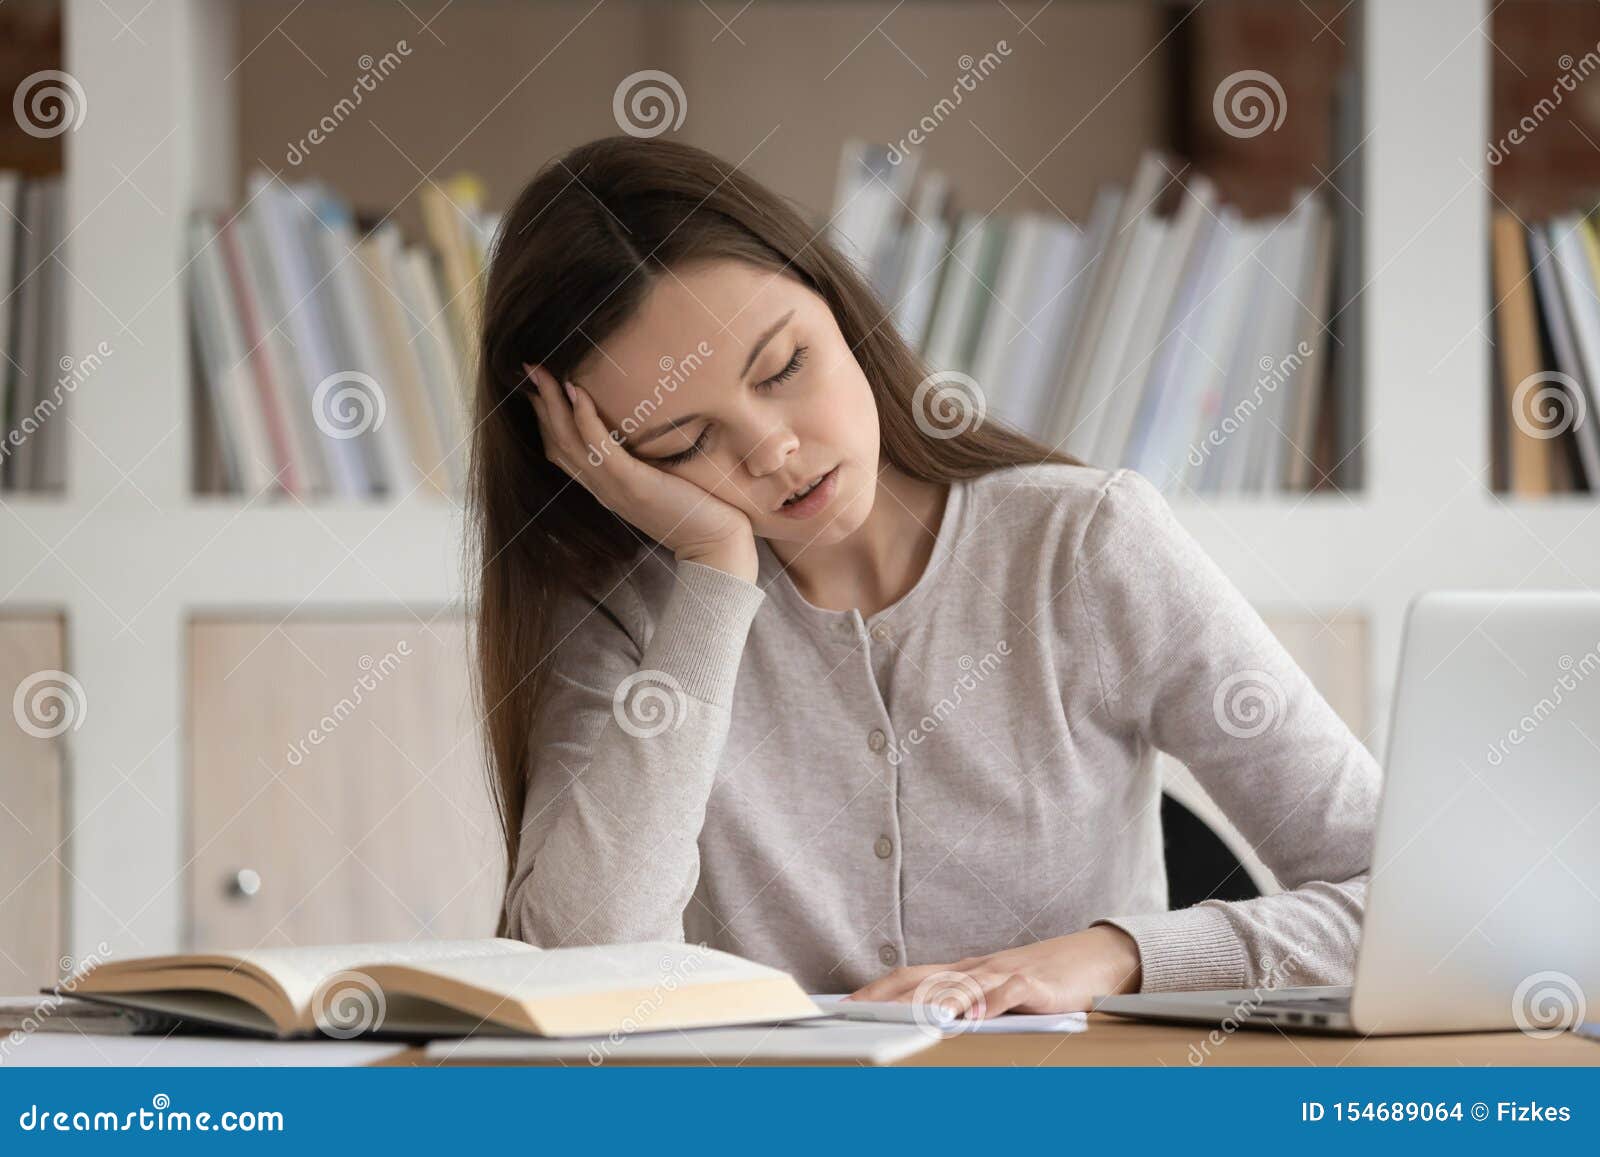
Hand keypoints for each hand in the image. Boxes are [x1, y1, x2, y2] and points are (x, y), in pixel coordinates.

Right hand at [524, 363, 755, 578]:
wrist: (714, 545)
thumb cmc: (695, 511)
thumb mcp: (659, 482)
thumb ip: (642, 463)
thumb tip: (641, 432)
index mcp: (605, 487)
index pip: (562, 451)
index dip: (546, 418)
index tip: (537, 387)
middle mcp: (602, 488)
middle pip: (557, 442)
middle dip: (541, 404)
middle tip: (528, 368)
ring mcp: (613, 488)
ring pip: (570, 442)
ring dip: (553, 405)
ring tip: (542, 373)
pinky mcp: (632, 485)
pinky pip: (599, 449)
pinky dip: (585, 420)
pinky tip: (577, 394)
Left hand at [841, 926, 1142, 1018]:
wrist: (1092, 958)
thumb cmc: (1040, 979)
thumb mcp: (994, 992)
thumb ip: (964, 1005)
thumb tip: (924, 1024)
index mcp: (962, 972)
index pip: (909, 976)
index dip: (877, 990)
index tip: (846, 1005)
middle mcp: (975, 969)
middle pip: (924, 978)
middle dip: (889, 997)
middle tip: (858, 1013)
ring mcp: (1002, 972)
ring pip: (960, 986)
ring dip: (931, 1003)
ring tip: (905, 1019)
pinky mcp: (1032, 982)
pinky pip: (1006, 992)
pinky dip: (988, 1005)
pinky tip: (972, 1018)